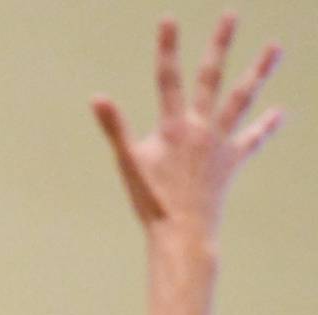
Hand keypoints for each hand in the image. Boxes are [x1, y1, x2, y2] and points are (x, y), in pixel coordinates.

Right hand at [92, 14, 282, 243]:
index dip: (167, 48)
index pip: (168, 79)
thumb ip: (115, 126)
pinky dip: (266, 126)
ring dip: (259, 72)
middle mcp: (201, 127)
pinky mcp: (233, 160)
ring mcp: (221, 142)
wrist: (183, 230)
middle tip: (231, 15)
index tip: (169, 19)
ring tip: (275, 48)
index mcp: (173, 126)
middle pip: (212, 78)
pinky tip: (280, 113)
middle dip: (220, 45)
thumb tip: (97, 97)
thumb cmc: (150, 200)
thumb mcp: (127, 162)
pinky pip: (252, 140)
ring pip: (242, 99)